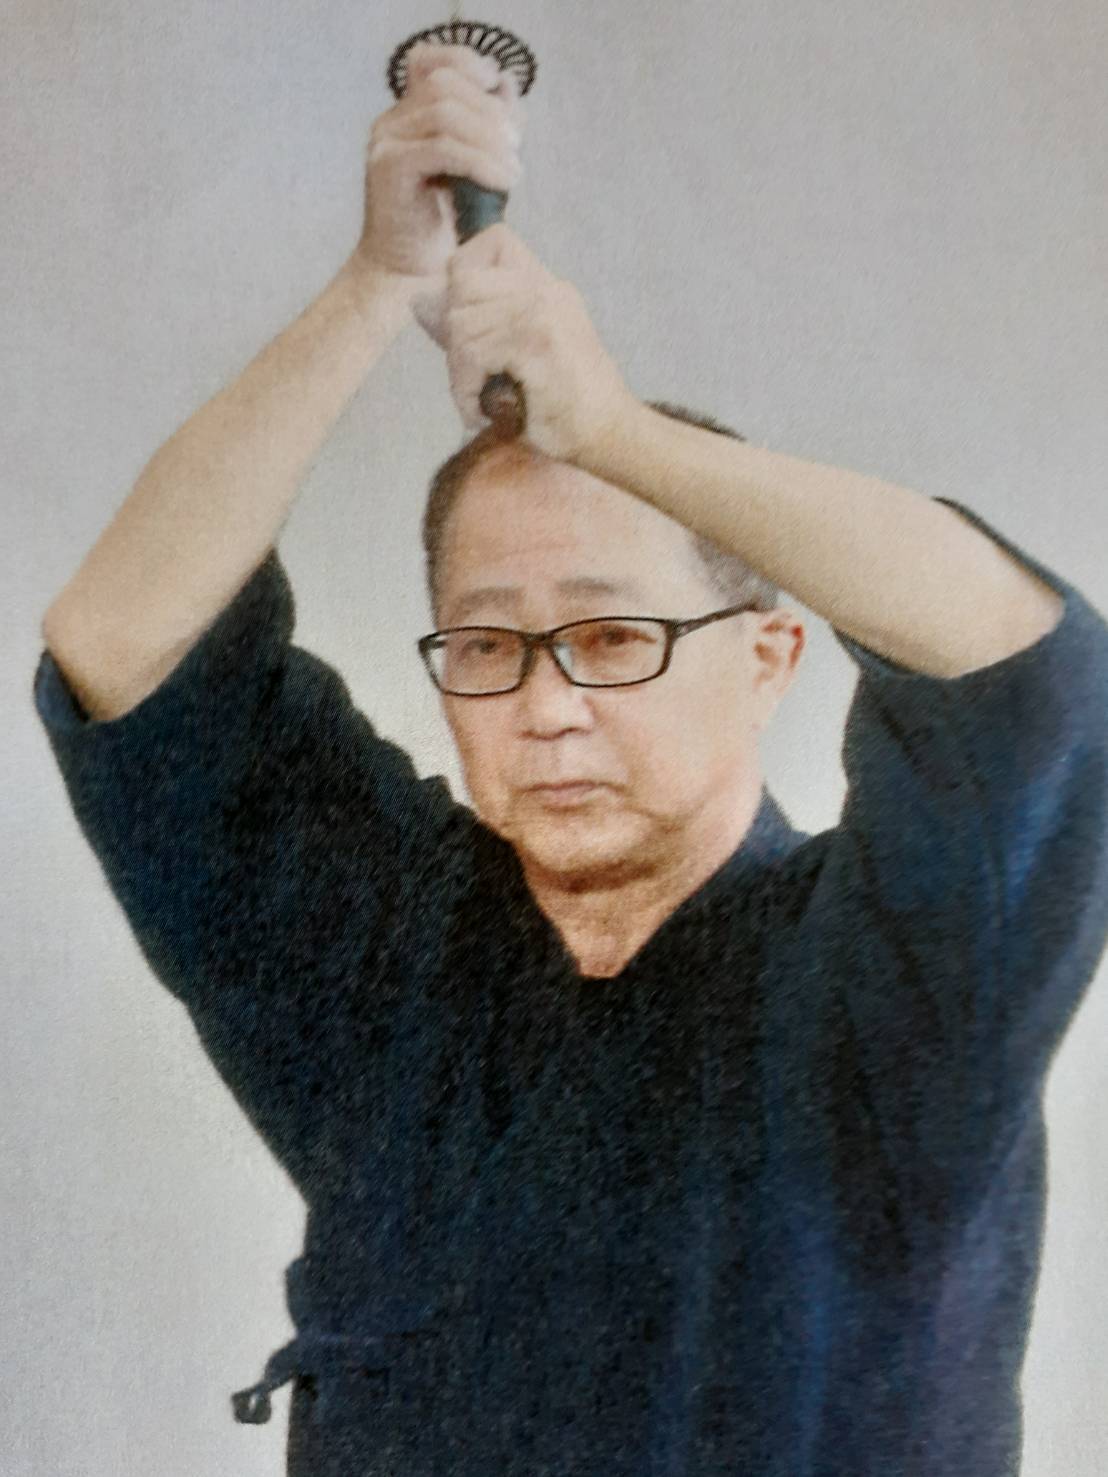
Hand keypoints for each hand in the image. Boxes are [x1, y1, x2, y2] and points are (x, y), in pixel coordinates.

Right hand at [351, 43, 522, 298]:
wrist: (409, 277)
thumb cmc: (443, 227)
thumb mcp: (475, 169)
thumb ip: (490, 129)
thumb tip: (508, 84)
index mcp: (408, 115)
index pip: (431, 61)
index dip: (467, 62)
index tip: (498, 87)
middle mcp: (392, 122)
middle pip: (445, 86)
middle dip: (489, 111)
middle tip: (516, 147)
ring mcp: (386, 142)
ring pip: (445, 114)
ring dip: (489, 139)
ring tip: (514, 171)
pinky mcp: (390, 168)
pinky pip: (442, 149)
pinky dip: (481, 162)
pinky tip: (504, 182)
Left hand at [443, 225, 634, 462]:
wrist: (608, 433)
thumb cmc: (562, 402)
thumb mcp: (519, 352)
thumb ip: (476, 323)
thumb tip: (419, 301)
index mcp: (546, 286)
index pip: (492, 240)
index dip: (464, 274)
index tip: (467, 325)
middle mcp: (545, 290)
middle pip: (464, 284)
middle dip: (454, 336)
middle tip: (470, 377)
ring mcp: (543, 313)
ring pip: (463, 323)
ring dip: (460, 371)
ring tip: (478, 399)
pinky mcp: (537, 343)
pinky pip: (474, 353)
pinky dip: (468, 389)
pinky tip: (483, 410)